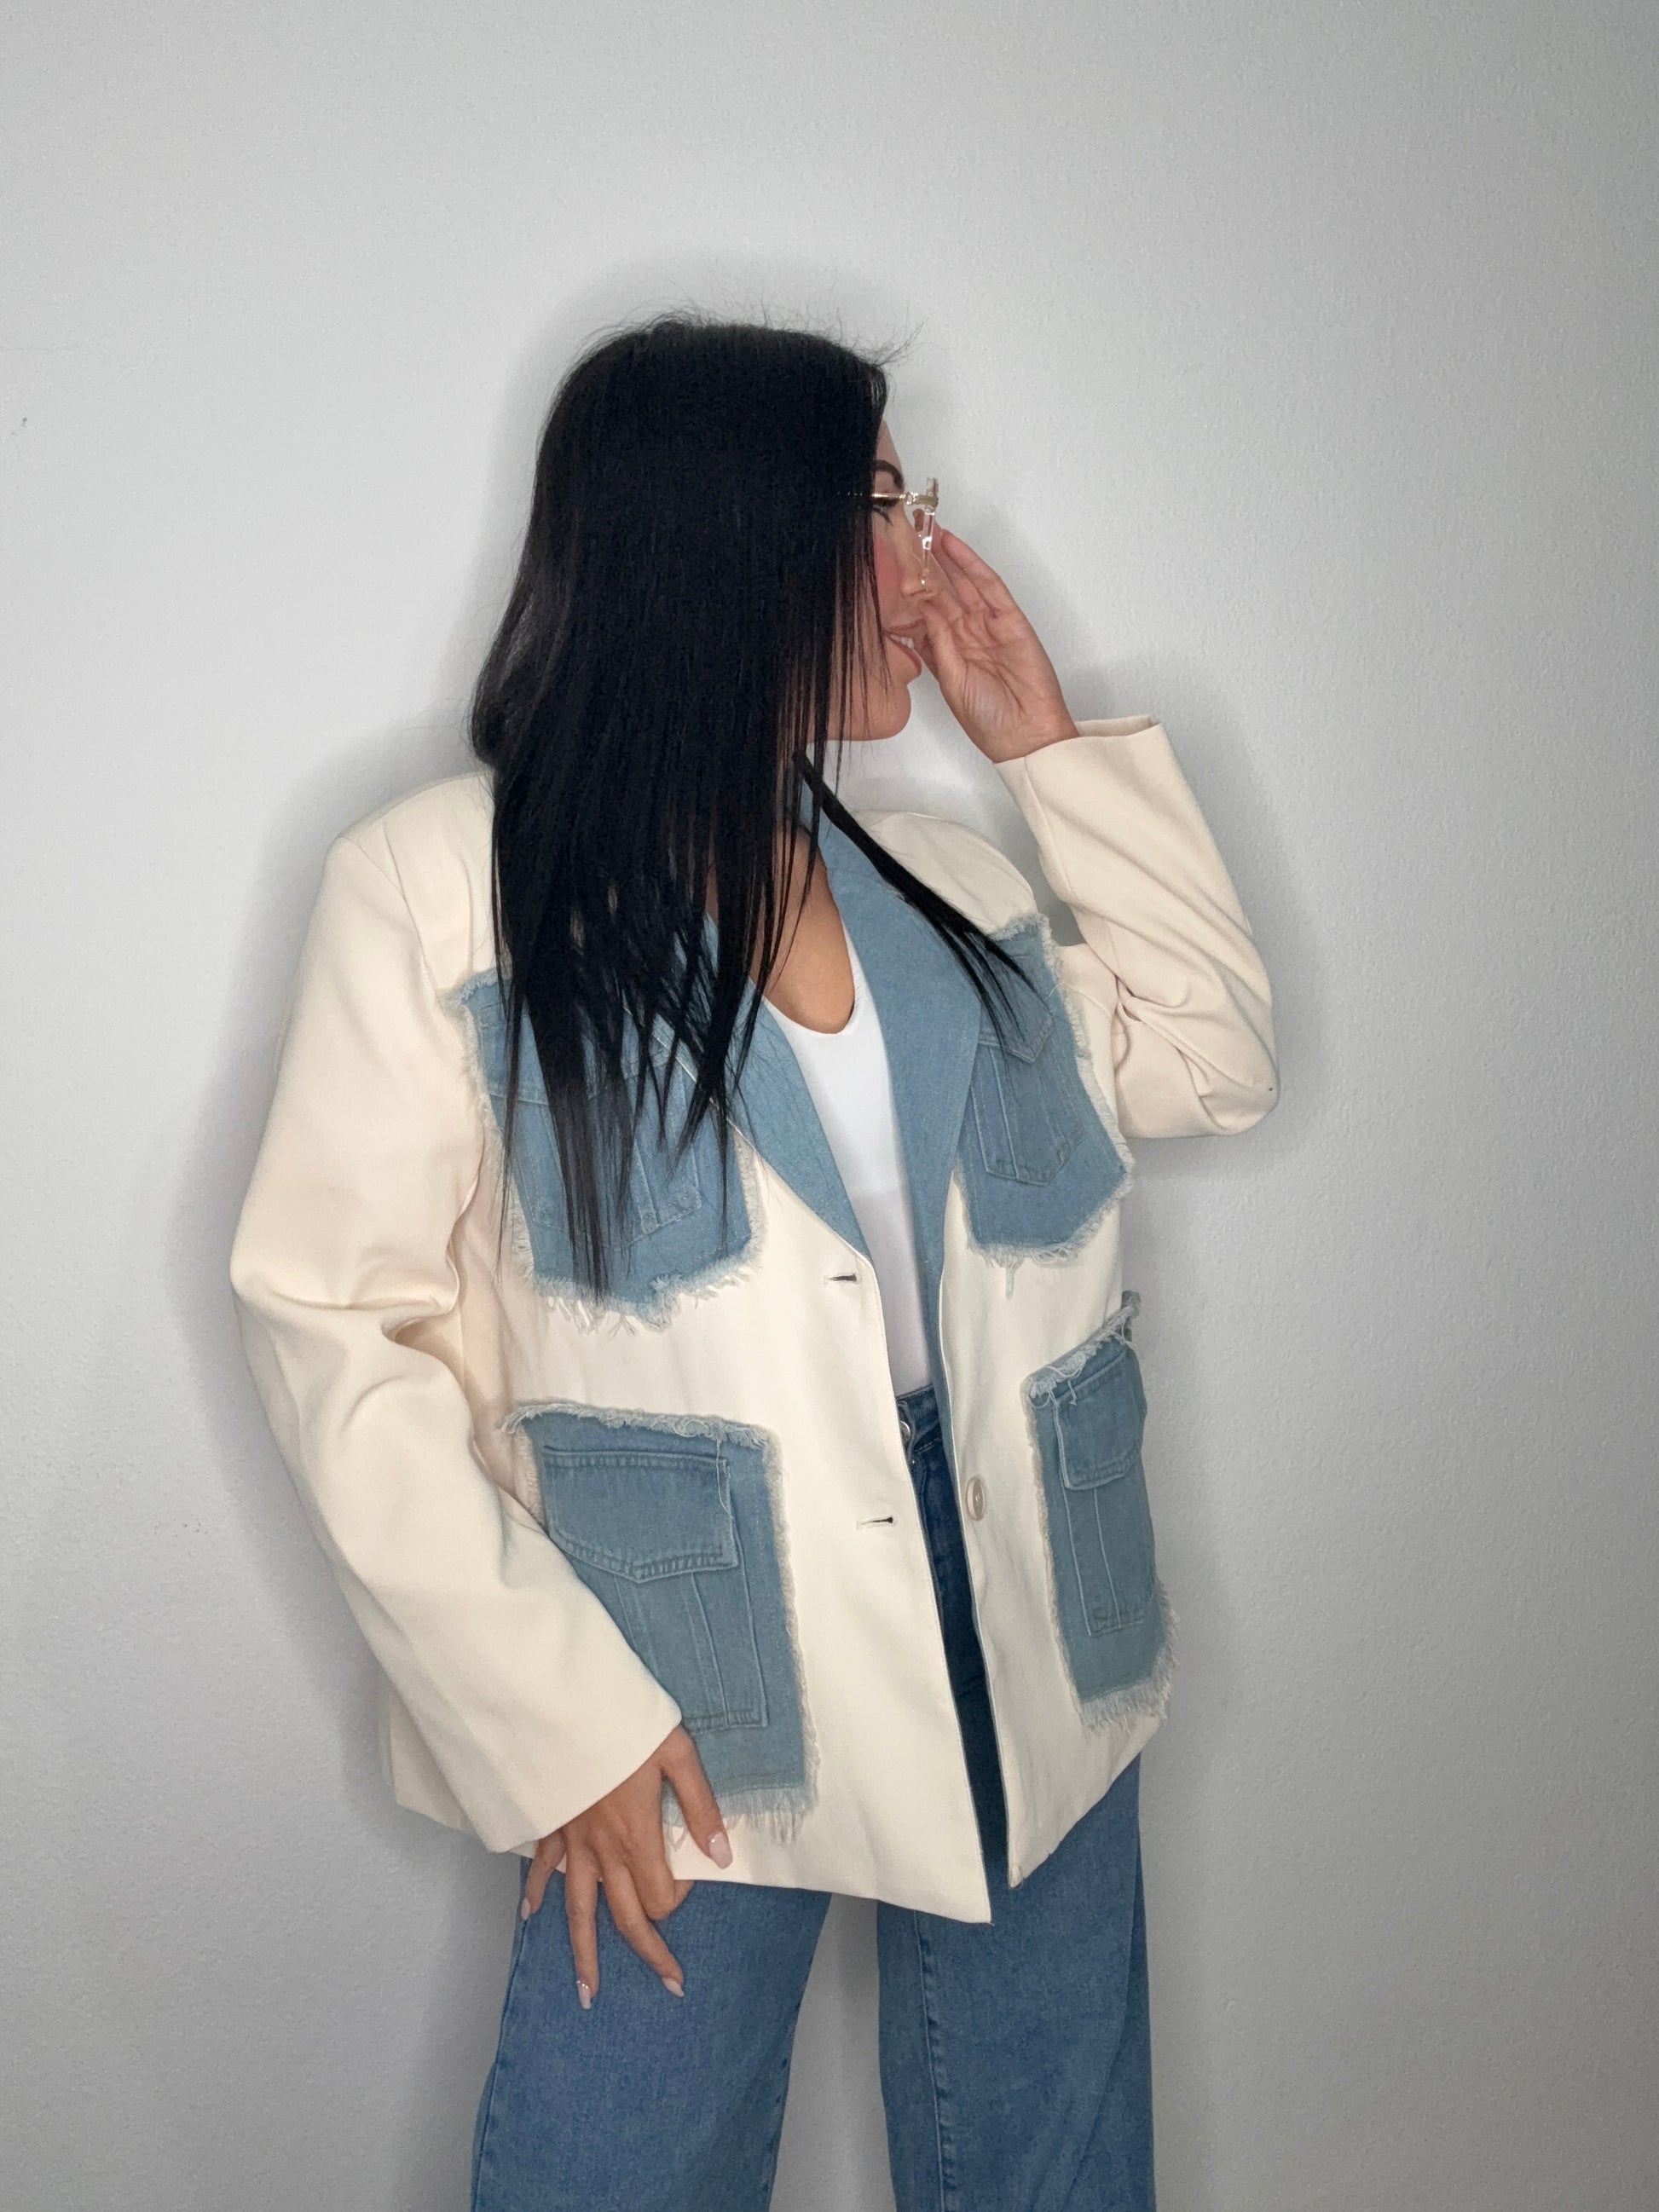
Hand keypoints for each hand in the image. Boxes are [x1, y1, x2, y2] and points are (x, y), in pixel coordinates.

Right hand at [522, 1724, 731, 2007]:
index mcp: (637, 1837)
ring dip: (585, 1955)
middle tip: (670, 1983)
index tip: (689, 1872)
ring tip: (590, 1993)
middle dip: (649, 1954)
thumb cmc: (624, 1724)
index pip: (661, 1897)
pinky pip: (542, 1870)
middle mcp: (604, 1852)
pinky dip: (537, 1894)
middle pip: (626, 1918)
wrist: (563, 1707)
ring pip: (579, 1912)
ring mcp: (574, 1844)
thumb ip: (700, 1807)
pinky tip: (531, 1915)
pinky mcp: (552, 1827)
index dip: (680, 1897)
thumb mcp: (677, 1754)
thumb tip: (720, 1855)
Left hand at [907, 527, 1077, 764]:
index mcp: (948, 653)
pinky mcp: (1011, 620)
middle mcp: (966, 635)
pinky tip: (953, 546)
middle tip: (905, 535)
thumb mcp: (951, 680)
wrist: (1024, 735)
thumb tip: (920, 607)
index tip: (889, 568)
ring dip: (945, 557)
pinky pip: (989, 586)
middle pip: (942, 592)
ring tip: (925, 529)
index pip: (924, 613)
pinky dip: (971, 564)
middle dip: (925, 566)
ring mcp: (988, 625)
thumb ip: (937, 643)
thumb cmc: (988, 719)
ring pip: (963, 583)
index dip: (908, 591)